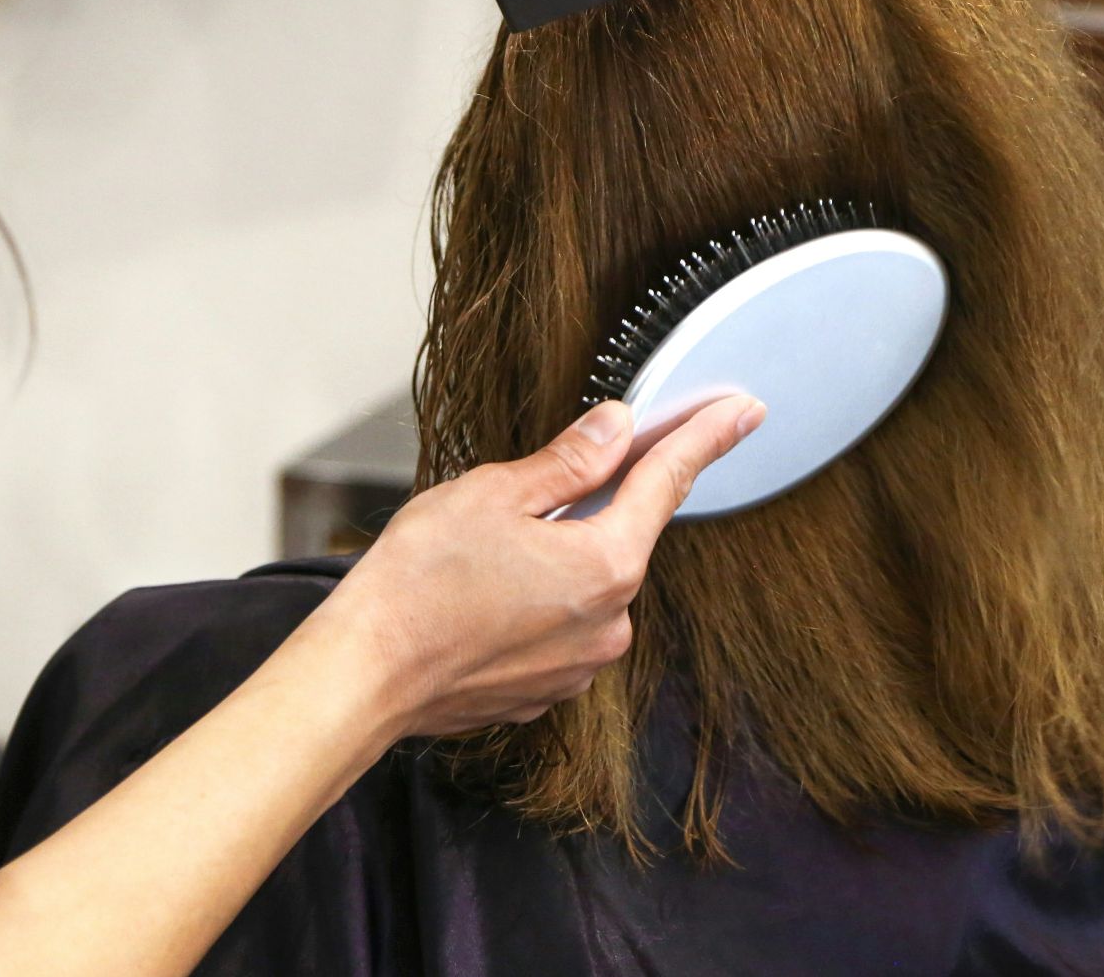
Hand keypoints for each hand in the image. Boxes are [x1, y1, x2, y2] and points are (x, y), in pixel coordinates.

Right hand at [307, 395, 765, 739]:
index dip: (706, 439)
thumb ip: (568, 462)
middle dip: (587, 505)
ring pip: (585, 585)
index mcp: (606, 564)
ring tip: (477, 555)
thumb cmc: (416, 585)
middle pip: (621, 536)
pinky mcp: (545, 690)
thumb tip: (618, 429)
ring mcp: (579, 664)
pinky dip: (531, 603)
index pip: (668, 482)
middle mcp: (609, 623)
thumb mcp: (493, 493)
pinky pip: (557, 627)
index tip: (741, 412)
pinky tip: (479, 595)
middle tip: (522, 492)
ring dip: (553, 558)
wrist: (362, 678)